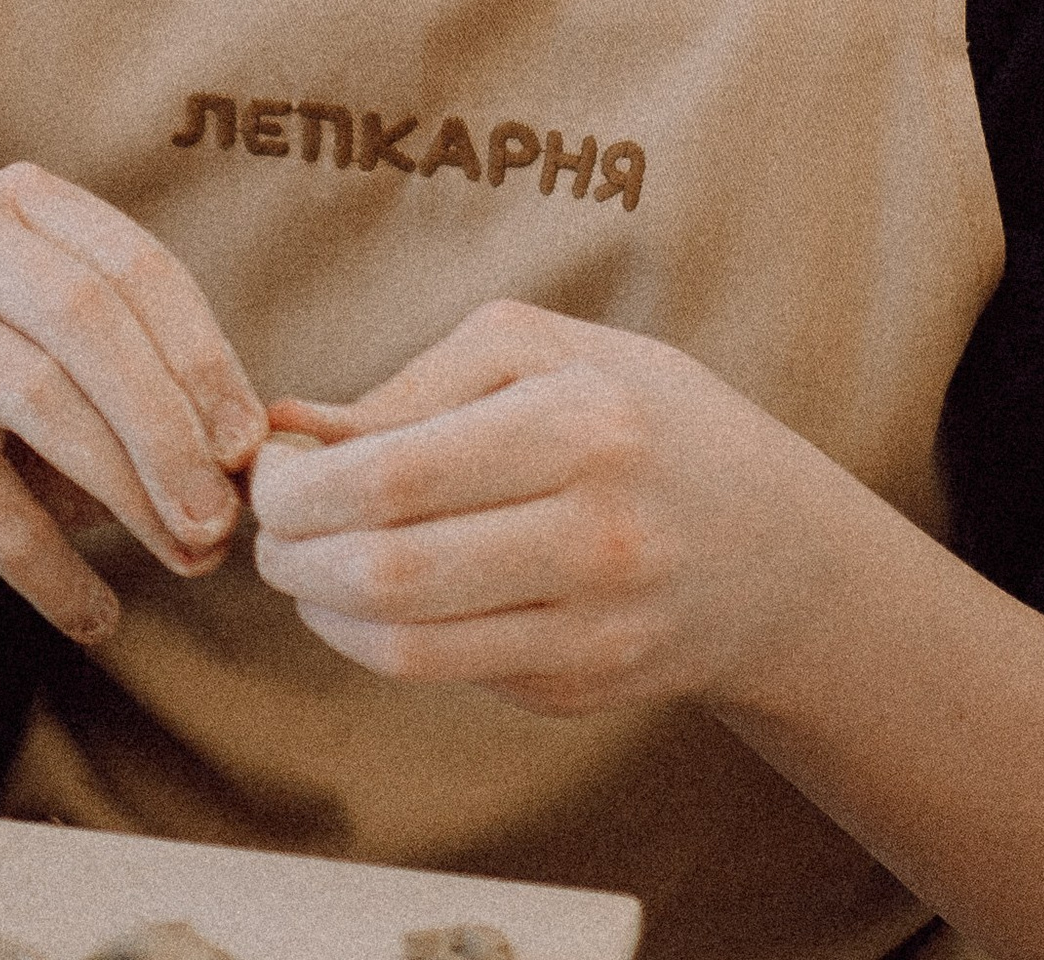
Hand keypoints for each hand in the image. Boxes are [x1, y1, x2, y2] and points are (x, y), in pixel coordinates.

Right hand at [0, 162, 268, 649]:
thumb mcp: (78, 391)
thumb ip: (159, 399)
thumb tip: (258, 460)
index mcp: (18, 205)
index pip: (136, 265)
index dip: (204, 356)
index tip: (251, 445)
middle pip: (90, 317)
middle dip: (170, 424)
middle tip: (224, 516)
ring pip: (43, 396)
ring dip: (129, 492)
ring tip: (187, 558)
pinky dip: (54, 569)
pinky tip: (98, 617)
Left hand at [247, 298, 834, 715]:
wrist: (774, 546)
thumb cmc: (642, 418)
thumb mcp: (550, 351)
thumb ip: (417, 382)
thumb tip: (292, 429)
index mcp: (583, 425)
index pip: (396, 475)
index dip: (300, 485)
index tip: (270, 468)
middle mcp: (596, 535)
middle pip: (389, 571)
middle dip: (293, 554)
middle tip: (269, 527)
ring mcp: (593, 628)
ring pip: (405, 647)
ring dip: (322, 609)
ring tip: (306, 564)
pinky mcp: (581, 690)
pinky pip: (446, 674)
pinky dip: (377, 641)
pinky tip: (371, 597)